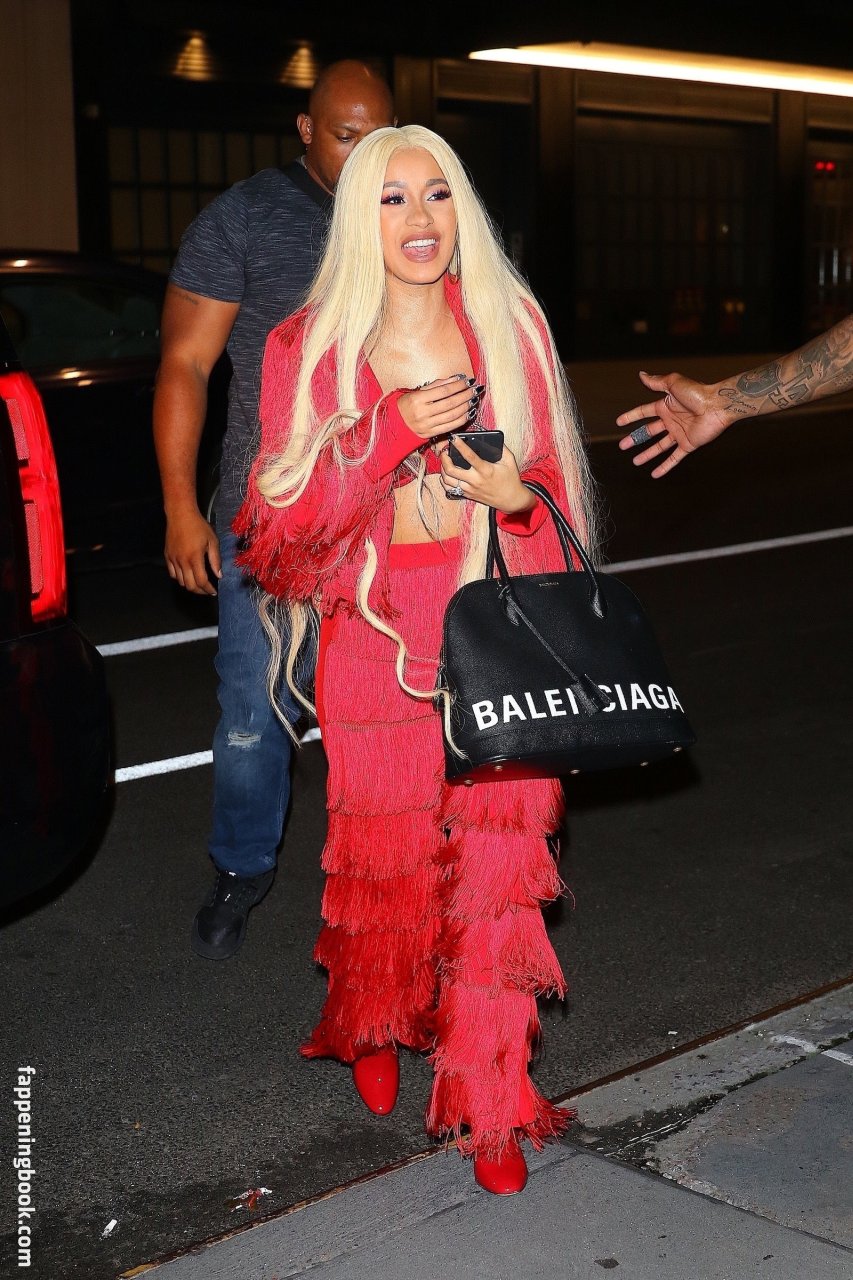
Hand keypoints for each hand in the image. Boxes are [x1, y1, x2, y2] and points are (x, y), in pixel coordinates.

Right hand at [164, 508, 221, 594]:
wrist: (180, 515)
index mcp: (195, 558)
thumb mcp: (212, 541)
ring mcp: (173, 559)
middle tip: (207, 590)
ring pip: (180, 581)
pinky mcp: (167, 556)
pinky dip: (180, 578)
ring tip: (198, 583)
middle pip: (190, 585)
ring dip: (190, 585)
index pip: (201, 581)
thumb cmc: (198, 526)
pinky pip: (172, 574)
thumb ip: (215, 560)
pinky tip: (187, 575)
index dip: (208, 589)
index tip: (213, 591)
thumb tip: (218, 575)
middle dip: (200, 591)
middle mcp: (182, 561)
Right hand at [397, 375, 482, 439]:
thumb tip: (456, 379)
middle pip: (450, 403)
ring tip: (473, 400)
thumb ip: (436, 385)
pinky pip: (450, 426)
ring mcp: (427, 425)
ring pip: (452, 416)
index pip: (443, 391)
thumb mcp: (417, 391)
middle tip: (475, 390)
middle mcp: (422, 413)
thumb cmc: (407, 404)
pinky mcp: (430, 434)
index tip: (468, 381)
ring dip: (466, 407)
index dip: (458, 386)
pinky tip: (469, 413)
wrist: (395, 423)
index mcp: (418, 399)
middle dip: (465, 396)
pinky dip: (462, 419)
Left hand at [439, 437, 535, 514]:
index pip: (469, 456)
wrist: (511, 500)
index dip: (460, 445)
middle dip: (444, 458)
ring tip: (444, 461)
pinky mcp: (467, 495)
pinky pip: (450, 489)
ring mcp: (469, 489)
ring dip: (442, 469)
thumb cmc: (511, 479)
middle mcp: (475, 480)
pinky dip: (444, 481)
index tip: (453, 438)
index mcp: (485, 470)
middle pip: (451, 470)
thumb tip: (493, 437)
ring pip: (447, 480)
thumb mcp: (510, 461)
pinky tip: (446, 474)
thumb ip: (502, 447)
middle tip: (444, 451)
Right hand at [616, 370, 732, 477]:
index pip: (643, 412)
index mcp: (665, 406)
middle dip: (635, 439)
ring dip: (647, 454)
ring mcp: (679, 433)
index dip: (631, 417)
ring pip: (659, 447)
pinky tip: (655, 474)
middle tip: (623, 446)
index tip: (619, 422)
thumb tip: (641, 375)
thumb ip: (656, 382)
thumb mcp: (673, 383)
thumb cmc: (697, 392)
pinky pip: (674, 458)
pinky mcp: (688, 445)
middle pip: (649, 432)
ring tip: (635, 462)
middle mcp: (671, 420)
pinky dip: (665, 467)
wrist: (717, 406)